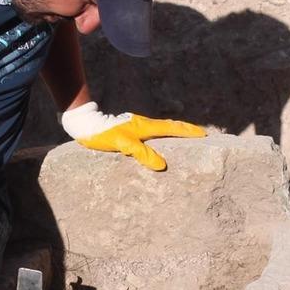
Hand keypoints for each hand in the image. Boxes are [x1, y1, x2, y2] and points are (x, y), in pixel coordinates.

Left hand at [61, 101, 205, 170]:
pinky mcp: (129, 131)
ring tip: (185, 140)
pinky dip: (161, 137)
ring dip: (174, 133)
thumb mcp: (122, 144)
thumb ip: (141, 153)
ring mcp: (137, 127)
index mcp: (145, 127)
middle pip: (169, 126)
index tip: (204, 134)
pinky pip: (151, 134)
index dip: (188, 132)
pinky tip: (159, 144)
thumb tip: (161, 165)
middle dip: (185, 130)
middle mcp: (143, 125)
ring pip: (161, 129)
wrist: (85, 124)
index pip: (172, 128)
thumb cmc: (103, 134)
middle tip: (200, 135)